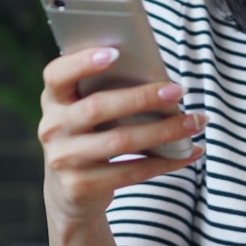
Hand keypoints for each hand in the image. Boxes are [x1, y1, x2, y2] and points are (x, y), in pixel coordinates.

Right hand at [39, 46, 203, 225]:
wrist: (69, 193)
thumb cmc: (89, 137)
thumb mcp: (85, 113)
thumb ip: (105, 93)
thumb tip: (159, 80)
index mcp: (53, 100)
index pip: (57, 75)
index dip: (82, 62)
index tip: (116, 52)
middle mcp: (52, 128)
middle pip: (97, 108)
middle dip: (141, 97)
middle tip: (178, 91)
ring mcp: (63, 160)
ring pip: (120, 141)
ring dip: (163, 131)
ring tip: (194, 122)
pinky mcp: (80, 187)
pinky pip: (131, 172)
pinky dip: (165, 162)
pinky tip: (188, 152)